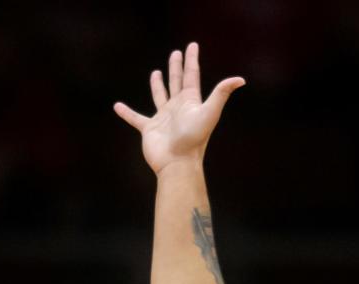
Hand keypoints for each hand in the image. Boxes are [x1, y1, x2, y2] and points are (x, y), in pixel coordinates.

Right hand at [113, 42, 244, 173]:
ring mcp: (163, 118)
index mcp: (190, 102)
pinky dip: (127, 113)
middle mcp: (178, 108)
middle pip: (176, 82)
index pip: (191, 76)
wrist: (178, 164)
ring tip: (156, 73)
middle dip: (177, 67)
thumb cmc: (193, 139)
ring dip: (158, 85)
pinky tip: (117, 106)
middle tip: (176, 53)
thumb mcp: (209, 113)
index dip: (192, 61)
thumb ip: (221, 94)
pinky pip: (136, 118)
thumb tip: (240, 79)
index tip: (192, 45)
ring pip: (160, 96)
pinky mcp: (149, 129)